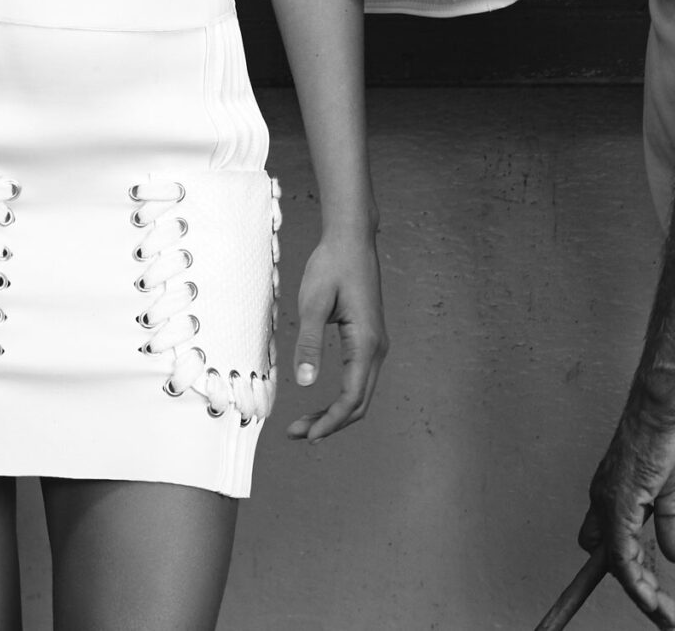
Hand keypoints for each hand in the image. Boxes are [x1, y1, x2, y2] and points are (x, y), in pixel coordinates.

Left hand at [287, 231, 386, 440]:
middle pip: (359, 402)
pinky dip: (341, 397)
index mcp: (365, 342)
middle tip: (296, 434)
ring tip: (303, 423)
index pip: (352, 398)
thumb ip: (309, 344)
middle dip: (330, 423)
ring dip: (335, 412)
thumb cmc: (332, 266)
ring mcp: (376, 344)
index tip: (305, 436)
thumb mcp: (313, 303)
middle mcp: (377, 347)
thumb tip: (305, 383)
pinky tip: (320, 400)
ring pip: (360, 393)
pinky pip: (359, 379)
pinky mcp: (369, 339)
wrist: (351, 239)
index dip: (329, 422)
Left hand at [579, 396, 674, 627]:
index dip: (625, 567)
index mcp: (616, 495)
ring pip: (617, 564)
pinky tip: (651, 599)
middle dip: (633, 583)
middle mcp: (605, 501)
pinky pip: (622, 557)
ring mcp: (609, 505)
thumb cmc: (669, 434)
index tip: (647, 594)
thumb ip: (671, 522)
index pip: (611, 542)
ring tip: (664, 615)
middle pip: (608, 557)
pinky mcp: (620, 506)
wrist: (665, 408)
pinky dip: (637, 583)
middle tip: (659, 608)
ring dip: (641, 594)